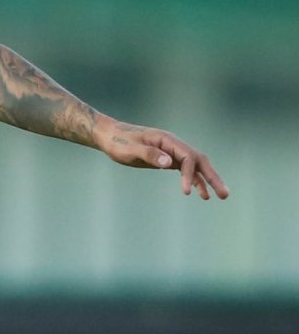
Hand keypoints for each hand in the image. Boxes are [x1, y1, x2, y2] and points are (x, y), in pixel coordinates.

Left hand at [95, 117, 228, 199]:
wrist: (108, 136)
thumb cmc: (117, 142)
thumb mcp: (130, 149)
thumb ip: (149, 154)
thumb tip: (168, 163)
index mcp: (166, 140)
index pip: (187, 157)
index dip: (189, 174)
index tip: (185, 191)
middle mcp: (173, 145)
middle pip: (199, 160)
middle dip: (213, 177)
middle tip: (225, 194)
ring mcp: (171, 151)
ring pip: (195, 166)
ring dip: (207, 180)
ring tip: (219, 197)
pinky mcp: (166, 158)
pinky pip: (185, 169)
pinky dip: (194, 180)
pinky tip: (200, 193)